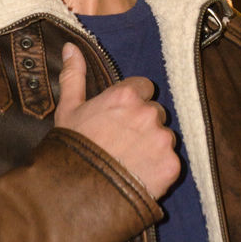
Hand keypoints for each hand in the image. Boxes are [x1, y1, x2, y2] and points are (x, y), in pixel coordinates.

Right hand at [53, 43, 179, 200]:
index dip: (132, 102)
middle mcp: (148, 113)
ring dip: (153, 146)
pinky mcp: (172, 166)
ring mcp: (162, 140)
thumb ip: (74, 75)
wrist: (78, 195)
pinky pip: (171, 161)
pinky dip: (158, 168)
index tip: (120, 117)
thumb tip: (70, 46)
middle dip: (143, 124)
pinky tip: (138, 176)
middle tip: (122, 142)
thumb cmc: (72, 149)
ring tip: (129, 162)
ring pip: (164, 137)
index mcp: (126, 95)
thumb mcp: (68, 109)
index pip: (144, 87)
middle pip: (155, 112)